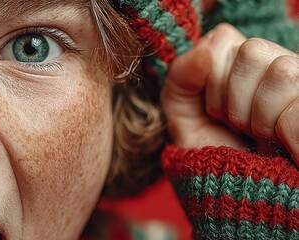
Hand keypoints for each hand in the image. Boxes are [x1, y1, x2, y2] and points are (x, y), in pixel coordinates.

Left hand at [162, 23, 298, 161]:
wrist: (242, 206)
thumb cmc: (217, 161)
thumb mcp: (185, 121)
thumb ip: (180, 80)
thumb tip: (204, 51)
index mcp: (250, 64)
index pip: (223, 39)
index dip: (211, 81)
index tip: (217, 114)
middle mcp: (283, 67)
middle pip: (252, 50)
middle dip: (232, 99)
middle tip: (241, 128)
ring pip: (281, 71)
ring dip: (260, 117)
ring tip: (264, 139)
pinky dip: (288, 132)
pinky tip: (288, 149)